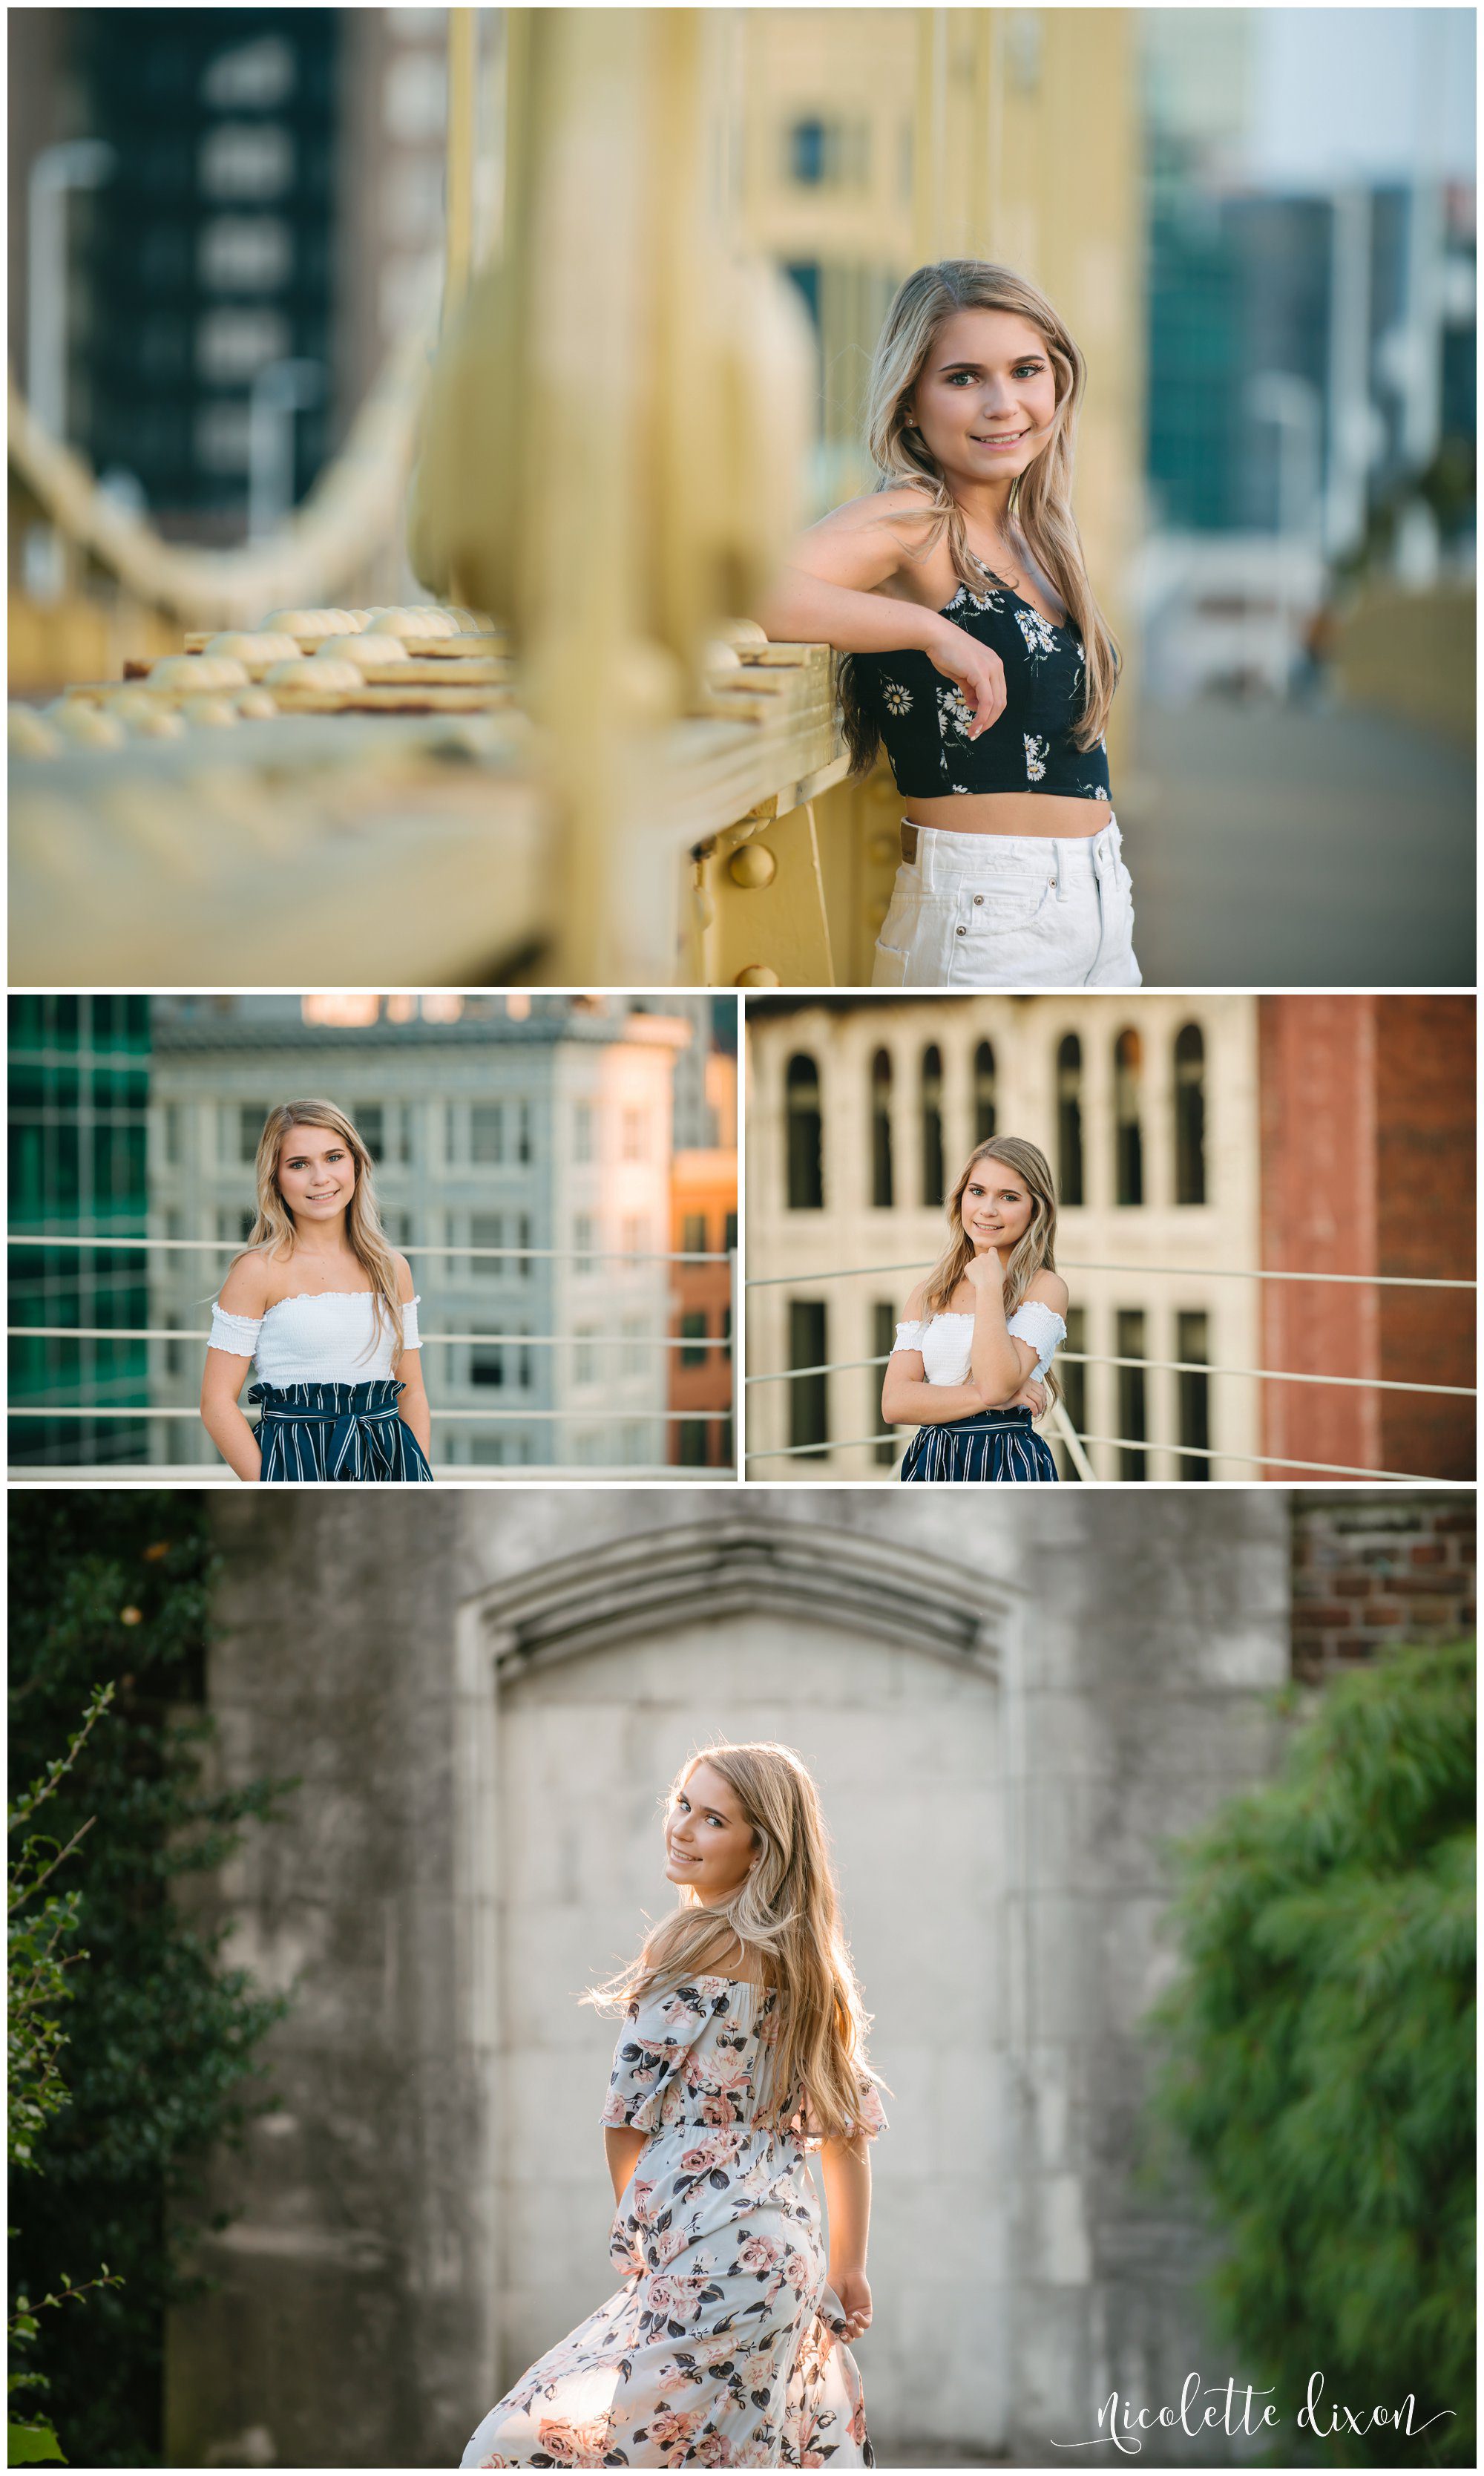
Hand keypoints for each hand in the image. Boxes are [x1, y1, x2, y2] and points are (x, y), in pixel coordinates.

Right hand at [830, 2266, 871, 2342]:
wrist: (844, 2272)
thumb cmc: (832, 2286)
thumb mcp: (826, 2305)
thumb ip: (827, 2321)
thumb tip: (831, 2341)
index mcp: (836, 2320)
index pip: (838, 2336)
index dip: (838, 2340)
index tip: (835, 2338)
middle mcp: (846, 2320)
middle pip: (850, 2338)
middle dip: (847, 2339)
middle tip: (843, 2333)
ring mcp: (856, 2316)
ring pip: (858, 2333)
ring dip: (854, 2331)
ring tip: (849, 2321)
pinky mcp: (866, 2311)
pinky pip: (866, 2324)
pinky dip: (861, 2322)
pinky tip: (855, 2314)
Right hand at [925, 618, 1005, 739]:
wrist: (935, 636)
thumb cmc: (945, 652)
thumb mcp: (961, 674)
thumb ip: (970, 688)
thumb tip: (973, 704)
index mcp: (993, 665)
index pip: (999, 693)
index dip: (991, 712)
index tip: (979, 723)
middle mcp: (996, 666)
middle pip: (1001, 701)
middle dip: (990, 720)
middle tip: (977, 732)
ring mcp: (991, 668)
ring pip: (995, 703)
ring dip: (986, 722)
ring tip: (974, 732)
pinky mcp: (981, 673)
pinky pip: (986, 701)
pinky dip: (982, 717)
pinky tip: (974, 726)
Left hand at [964, 1251, 1006, 1293]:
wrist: (988, 1286)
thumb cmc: (997, 1280)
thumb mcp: (1003, 1272)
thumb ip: (999, 1267)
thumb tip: (997, 1269)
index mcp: (993, 1255)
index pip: (992, 1250)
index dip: (991, 1254)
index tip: (991, 1260)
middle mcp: (983, 1255)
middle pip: (982, 1257)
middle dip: (983, 1263)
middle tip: (985, 1273)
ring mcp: (974, 1260)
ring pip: (975, 1264)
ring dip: (976, 1269)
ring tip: (980, 1279)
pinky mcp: (967, 1266)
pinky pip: (968, 1269)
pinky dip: (970, 1274)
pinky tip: (975, 1280)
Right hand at [1009, 1378, 1047, 1417]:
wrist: (993, 1398)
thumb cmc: (1006, 1396)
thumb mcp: (1019, 1390)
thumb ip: (1027, 1389)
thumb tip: (1041, 1397)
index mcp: (1026, 1379)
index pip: (1040, 1387)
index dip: (1044, 1396)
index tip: (1043, 1403)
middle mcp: (1025, 1382)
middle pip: (1041, 1393)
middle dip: (1043, 1403)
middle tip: (1041, 1410)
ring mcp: (1023, 1389)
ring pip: (1038, 1399)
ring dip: (1040, 1408)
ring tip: (1038, 1413)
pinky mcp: (1019, 1397)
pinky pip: (1032, 1405)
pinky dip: (1035, 1411)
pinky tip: (1034, 1414)